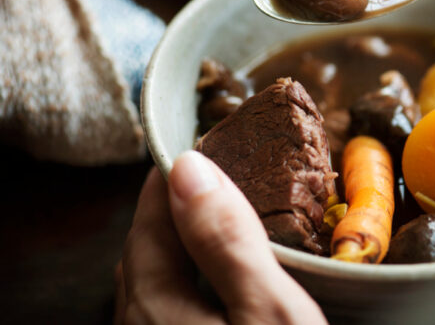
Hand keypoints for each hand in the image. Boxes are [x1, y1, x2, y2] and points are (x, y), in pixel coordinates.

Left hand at [115, 151, 326, 324]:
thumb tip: (190, 167)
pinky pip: (171, 311)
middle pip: (146, 252)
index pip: (149, 221)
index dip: (171, 177)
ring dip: (180, 245)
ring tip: (218, 220)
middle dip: (173, 207)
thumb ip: (227, 240)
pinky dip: (189, 280)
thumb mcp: (271, 309)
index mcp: (156, 306)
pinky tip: (221, 282)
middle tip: (211, 176)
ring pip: (157, 284)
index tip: (196, 145)